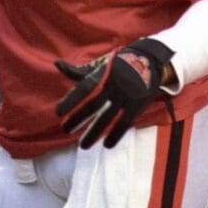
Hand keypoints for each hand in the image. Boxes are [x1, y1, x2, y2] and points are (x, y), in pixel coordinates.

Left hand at [55, 38, 173, 148]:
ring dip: (94, 132)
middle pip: (93, 104)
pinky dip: (116, 135)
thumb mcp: (101, 64)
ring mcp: (126, 95)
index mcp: (103, 73)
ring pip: (108, 117)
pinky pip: (125, 123)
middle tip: (65, 129)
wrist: (150, 61)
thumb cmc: (119, 64)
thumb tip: (57, 64)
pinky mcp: (137, 105)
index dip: (71, 100)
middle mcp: (114, 84)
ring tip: (83, 146)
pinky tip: (106, 145)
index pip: (84, 87)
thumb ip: (79, 71)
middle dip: (78, 118)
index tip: (58, 112)